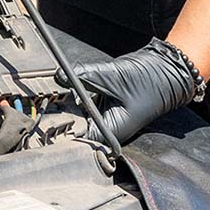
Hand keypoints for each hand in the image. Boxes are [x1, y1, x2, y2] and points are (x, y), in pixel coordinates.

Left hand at [56, 38, 194, 142]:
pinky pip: (83, 101)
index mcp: (112, 131)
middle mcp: (107, 128)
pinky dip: (76, 93)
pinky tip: (69, 83)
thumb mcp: (111, 75)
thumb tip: (58, 75)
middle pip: (76, 127)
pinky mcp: (103, 103)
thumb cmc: (149, 80)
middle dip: (61, 114)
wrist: (166, 69)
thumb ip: (83, 74)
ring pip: (78, 112)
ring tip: (53, 93)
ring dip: (67, 102)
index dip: (62, 133)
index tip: (44, 122)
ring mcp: (105, 115)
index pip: (81, 140)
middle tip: (44, 103)